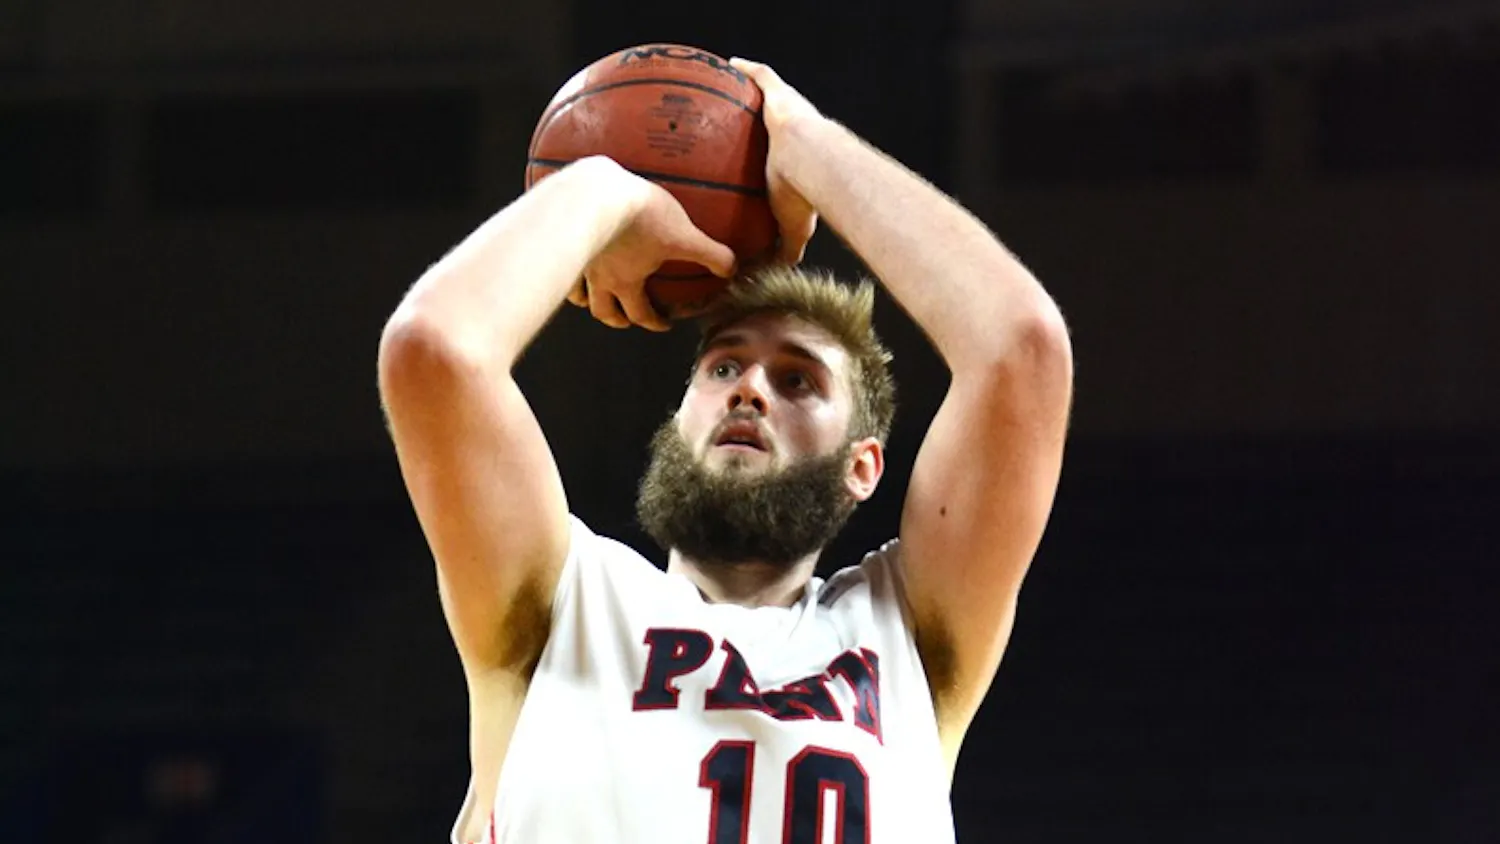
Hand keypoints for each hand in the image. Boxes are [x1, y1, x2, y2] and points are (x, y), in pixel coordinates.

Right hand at [565, 160, 736, 330]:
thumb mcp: (684, 234)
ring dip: (589, 300)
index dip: (654, 322)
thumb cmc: (640, 215)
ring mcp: (580, 261)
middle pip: (605, 311)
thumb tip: (732, 269)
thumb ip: (710, 253)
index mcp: (627, 282)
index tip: (664, 323)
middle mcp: (600, 278)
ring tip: (595, 297)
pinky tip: (574, 264)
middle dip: (617, 319)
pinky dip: (569, 273)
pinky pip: (564, 263)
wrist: (597, 191)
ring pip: (579, 293)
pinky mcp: (565, 239)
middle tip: (626, 318)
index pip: (640, 313)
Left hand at [730, 58, 822, 264]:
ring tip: (725, 91)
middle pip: (774, 124)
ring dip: (753, 90)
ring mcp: (788, 110)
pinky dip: (748, 68)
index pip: (782, 156)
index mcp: (796, 161)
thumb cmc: (804, 195)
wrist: (811, 162)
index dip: (774, 154)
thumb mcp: (792, 228)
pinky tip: (731, 64)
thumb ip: (785, 248)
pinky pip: (762, 75)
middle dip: (762, 121)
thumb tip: (773, 274)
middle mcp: (794, 133)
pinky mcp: (780, 93)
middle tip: (736, 127)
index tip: (759, 158)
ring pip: (767, 95)